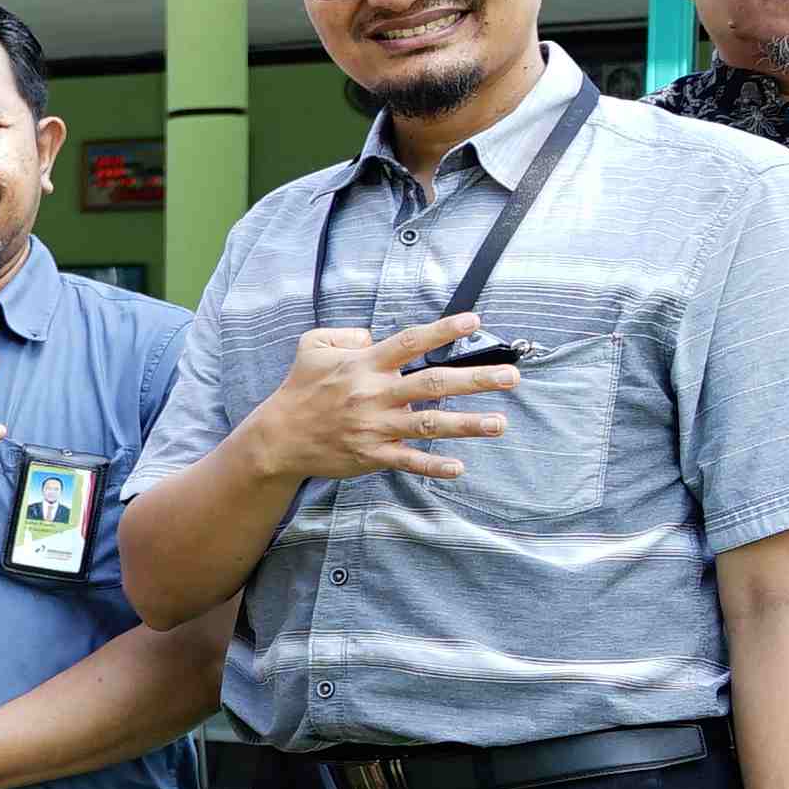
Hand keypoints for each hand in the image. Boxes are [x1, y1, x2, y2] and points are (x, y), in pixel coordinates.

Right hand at [241, 312, 517, 486]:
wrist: (277, 438)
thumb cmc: (299, 389)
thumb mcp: (312, 346)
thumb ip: (346, 334)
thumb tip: (375, 338)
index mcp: (363, 365)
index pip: (410, 342)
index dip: (443, 330)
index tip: (475, 321)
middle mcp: (374, 394)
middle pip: (432, 384)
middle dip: (475, 380)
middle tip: (510, 376)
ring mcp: (374, 427)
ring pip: (429, 424)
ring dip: (467, 424)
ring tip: (500, 423)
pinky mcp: (372, 455)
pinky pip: (407, 460)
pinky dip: (433, 466)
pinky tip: (459, 467)